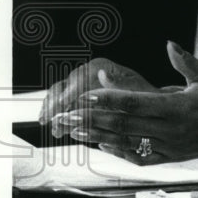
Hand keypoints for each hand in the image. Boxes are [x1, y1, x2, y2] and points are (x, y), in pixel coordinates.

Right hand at [39, 58, 158, 136]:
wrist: (146, 108)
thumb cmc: (145, 98)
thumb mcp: (138, 90)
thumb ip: (120, 83)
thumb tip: (102, 73)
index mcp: (100, 67)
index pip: (79, 77)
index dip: (70, 92)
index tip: (62, 106)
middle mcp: (86, 74)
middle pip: (64, 86)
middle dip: (56, 104)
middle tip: (51, 120)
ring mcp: (80, 87)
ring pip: (58, 97)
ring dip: (53, 113)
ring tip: (55, 129)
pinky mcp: (76, 100)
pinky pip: (60, 108)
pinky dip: (56, 118)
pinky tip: (56, 130)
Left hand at [61, 42, 197, 164]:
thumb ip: (186, 61)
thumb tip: (169, 45)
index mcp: (181, 107)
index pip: (137, 103)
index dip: (110, 98)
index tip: (86, 94)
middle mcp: (174, 130)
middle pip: (125, 124)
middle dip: (93, 119)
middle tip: (65, 115)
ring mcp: (173, 146)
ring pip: (128, 142)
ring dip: (99, 136)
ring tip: (75, 130)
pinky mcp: (175, 157)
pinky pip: (142, 157)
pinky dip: (120, 151)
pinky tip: (103, 144)